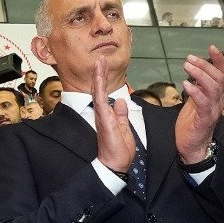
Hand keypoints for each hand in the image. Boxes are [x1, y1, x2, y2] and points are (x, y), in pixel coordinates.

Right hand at [92, 56, 135, 173]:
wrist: (116, 164)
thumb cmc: (119, 150)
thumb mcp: (124, 128)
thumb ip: (121, 114)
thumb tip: (121, 102)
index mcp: (108, 115)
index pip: (105, 94)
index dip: (105, 80)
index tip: (105, 67)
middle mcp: (103, 113)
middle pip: (100, 89)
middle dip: (100, 74)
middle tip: (100, 58)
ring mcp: (102, 115)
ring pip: (98, 91)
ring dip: (99, 75)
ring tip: (99, 61)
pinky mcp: (103, 119)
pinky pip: (100, 99)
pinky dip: (100, 86)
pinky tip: (99, 76)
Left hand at [174, 46, 223, 164]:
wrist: (192, 148)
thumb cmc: (192, 124)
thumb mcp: (194, 102)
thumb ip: (198, 88)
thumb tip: (195, 73)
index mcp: (216, 96)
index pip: (223, 74)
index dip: (219, 60)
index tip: (211, 47)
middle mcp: (218, 102)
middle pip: (218, 78)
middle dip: (205, 65)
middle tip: (189, 58)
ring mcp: (212, 111)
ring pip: (212, 88)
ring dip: (200, 74)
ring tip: (186, 66)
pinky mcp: (204, 120)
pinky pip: (203, 103)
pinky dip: (195, 92)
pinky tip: (185, 84)